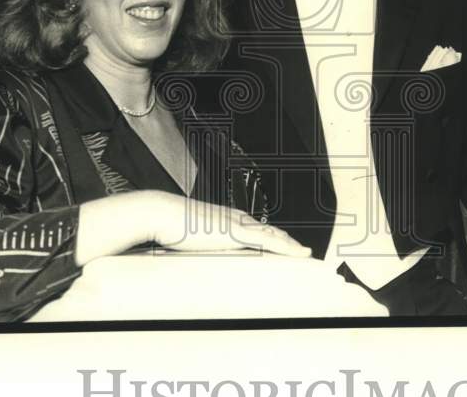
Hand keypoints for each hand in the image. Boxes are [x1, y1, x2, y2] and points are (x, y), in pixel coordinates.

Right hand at [75, 190, 310, 265]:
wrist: (161, 213)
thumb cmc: (169, 224)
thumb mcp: (188, 234)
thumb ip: (198, 241)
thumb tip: (197, 251)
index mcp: (226, 218)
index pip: (256, 228)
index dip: (273, 236)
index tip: (285, 244)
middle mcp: (236, 218)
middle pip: (270, 230)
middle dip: (287, 241)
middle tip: (304, 251)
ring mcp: (237, 224)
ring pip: (273, 235)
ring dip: (291, 244)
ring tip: (305, 253)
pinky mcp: (234, 232)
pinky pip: (267, 241)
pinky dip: (285, 246)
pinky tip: (297, 252)